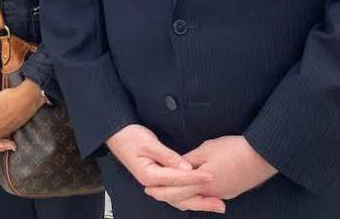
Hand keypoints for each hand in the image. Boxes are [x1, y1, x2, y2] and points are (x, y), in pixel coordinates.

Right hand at [106, 125, 223, 213]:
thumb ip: (169, 157)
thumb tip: (186, 167)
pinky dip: (190, 196)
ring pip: (179, 199)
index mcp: (149, 175)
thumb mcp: (150, 143)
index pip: (177, 179)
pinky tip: (202, 197)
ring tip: (216, 203)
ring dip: (198, 202)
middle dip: (201, 199)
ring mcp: (156, 184)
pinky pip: (177, 193)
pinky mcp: (160, 181)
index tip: (211, 175)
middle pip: (180, 197)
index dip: (195, 177)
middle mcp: (152, 184)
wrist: (119, 136)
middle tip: (220, 202)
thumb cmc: (131, 137)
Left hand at [151, 136, 273, 203]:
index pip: (175, 191)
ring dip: (182, 197)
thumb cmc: (234, 149)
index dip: (160, 189)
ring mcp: (223, 194)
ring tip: (170, 191)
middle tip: (152, 192)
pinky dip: (197, 195)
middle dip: (167, 196)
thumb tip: (177, 167)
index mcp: (202, 182)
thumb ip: (189, 161)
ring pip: (197, 200)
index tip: (148, 187)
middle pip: (184, 199)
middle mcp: (212, 193)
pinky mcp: (231, 192)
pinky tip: (192, 190)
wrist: (262, 155)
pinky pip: (209, 197)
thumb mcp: (206, 149)